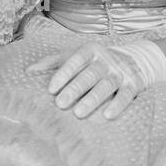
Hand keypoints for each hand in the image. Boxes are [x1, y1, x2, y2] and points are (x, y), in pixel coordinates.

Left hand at [26, 40, 165, 120]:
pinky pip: (126, 95)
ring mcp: (121, 72)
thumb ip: (54, 62)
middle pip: (90, 73)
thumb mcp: (77, 57)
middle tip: (61, 103)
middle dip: (75, 88)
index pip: (76, 59)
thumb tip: (28, 71)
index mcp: (91, 50)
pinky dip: (118, 104)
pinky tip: (107, 115)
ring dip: (93, 98)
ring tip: (78, 113)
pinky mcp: (134, 84)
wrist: (137, 59)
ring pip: (107, 84)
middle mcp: (107, 60)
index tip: (50, 89)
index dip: (64, 73)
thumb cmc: (97, 62)